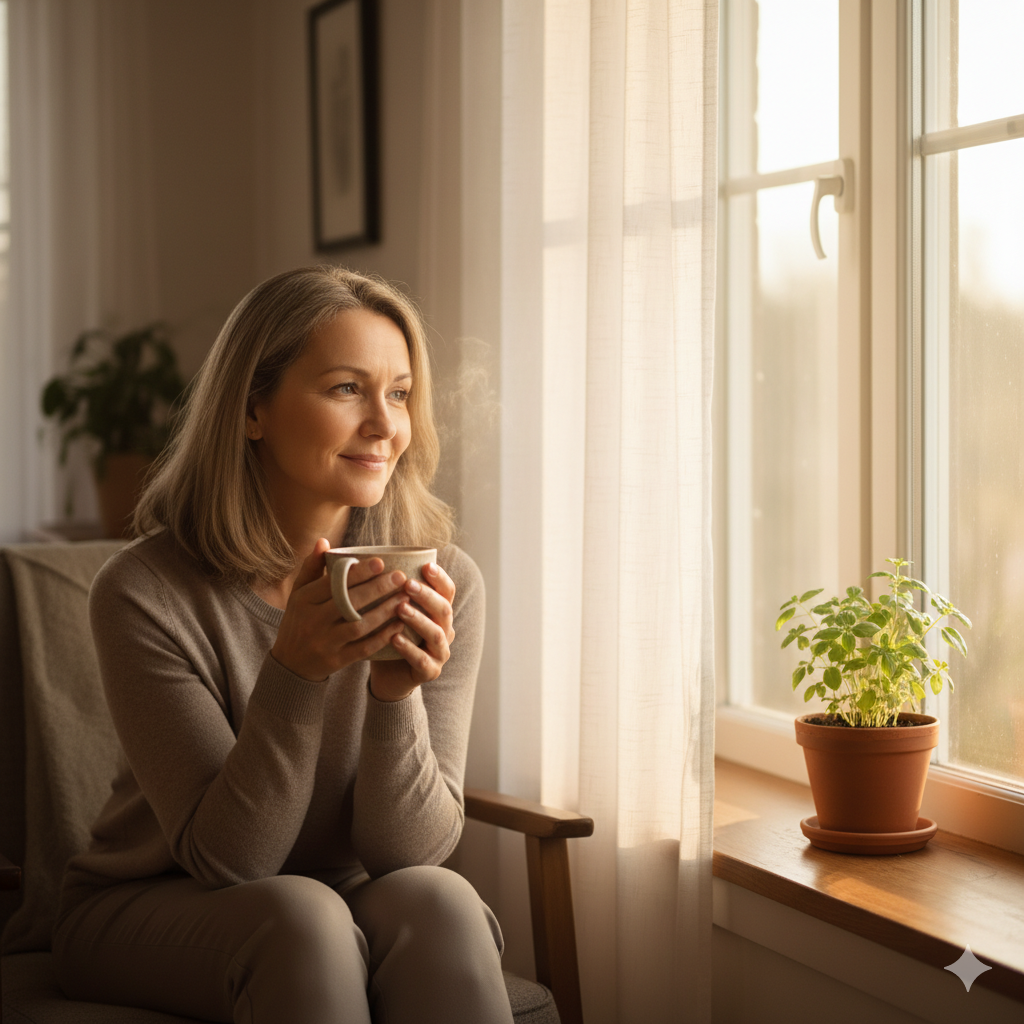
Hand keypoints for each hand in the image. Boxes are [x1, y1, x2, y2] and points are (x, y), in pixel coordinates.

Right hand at [271, 539, 412, 680]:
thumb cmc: (299, 620)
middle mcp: (313, 621)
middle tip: (400, 577)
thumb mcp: (298, 593)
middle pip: (348, 602)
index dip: (357, 573)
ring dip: (384, 612)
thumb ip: (311, 567)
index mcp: (303, 600)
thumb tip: (323, 541)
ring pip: (359, 625)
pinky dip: (382, 637)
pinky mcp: (336, 661)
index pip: (332, 583)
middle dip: (377, 589)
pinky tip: (399, 625)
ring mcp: (325, 642)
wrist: (289, 663)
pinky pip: (363, 649)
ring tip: (404, 598)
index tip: (380, 562)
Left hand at [369, 561, 456, 701]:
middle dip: (426, 595)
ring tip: (400, 609)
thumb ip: (387, 589)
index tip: (426, 565)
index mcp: (438, 612)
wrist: (388, 675)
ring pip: (436, 634)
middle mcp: (445, 629)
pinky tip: (394, 638)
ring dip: (419, 619)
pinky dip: (409, 649)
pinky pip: (422, 660)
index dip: (439, 578)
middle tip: (407, 584)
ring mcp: (440, 652)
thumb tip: (364, 558)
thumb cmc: (388, 635)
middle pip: (444, 609)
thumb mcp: (390, 610)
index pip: (447, 590)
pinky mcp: (430, 671)